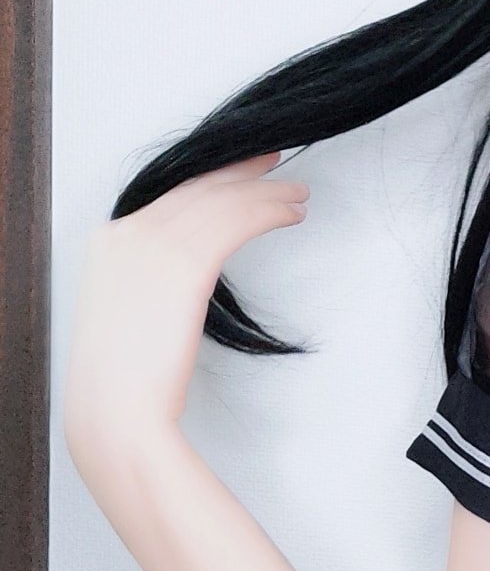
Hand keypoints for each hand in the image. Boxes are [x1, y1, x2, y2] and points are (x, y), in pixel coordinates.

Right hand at [63, 152, 310, 472]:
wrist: (117, 410)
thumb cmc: (128, 382)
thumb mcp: (130, 317)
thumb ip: (151, 285)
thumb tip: (186, 280)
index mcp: (110, 243)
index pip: (171, 197)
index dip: (211, 180)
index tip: (239, 173)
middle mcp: (127, 232)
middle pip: (197, 187)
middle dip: (239, 172)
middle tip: (274, 160)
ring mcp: (152, 242)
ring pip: (222, 200)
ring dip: (265, 193)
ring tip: (298, 194)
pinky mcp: (184, 260)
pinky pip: (236, 220)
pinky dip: (268, 211)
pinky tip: (292, 214)